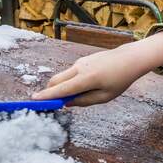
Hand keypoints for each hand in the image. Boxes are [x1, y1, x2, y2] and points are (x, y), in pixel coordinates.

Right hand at [32, 30, 162, 106]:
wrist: (129, 59)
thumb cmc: (119, 80)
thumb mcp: (104, 97)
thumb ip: (84, 101)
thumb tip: (66, 103)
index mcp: (87, 79)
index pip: (62, 89)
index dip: (47, 96)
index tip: (34, 100)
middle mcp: (80, 68)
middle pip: (56, 81)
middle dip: (50, 92)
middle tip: (51, 104)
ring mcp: (79, 62)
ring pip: (62, 77)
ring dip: (60, 88)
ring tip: (74, 97)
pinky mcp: (81, 60)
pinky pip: (69, 73)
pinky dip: (68, 82)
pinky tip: (81, 87)